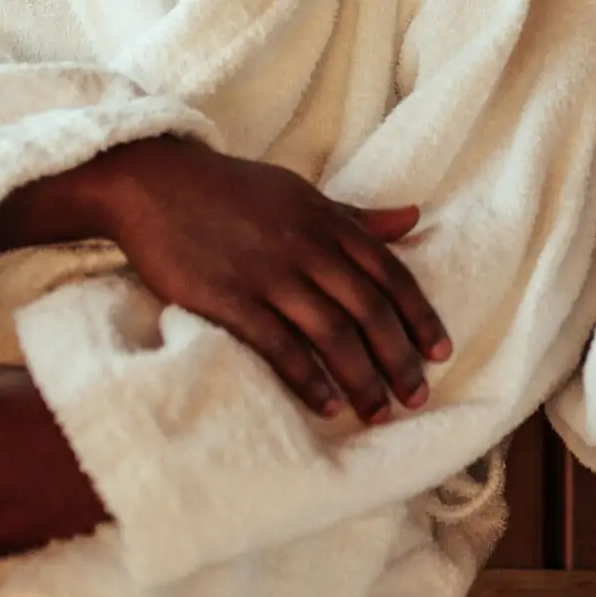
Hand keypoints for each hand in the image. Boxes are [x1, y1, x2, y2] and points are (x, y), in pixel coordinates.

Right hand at [0, 135, 451, 421]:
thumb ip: (356, 216)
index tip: (441, 354)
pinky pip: (278, 345)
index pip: (390, 273)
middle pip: (369, 310)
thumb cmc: (232, 191)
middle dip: (399, 358)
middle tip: (417, 398)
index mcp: (328, 222)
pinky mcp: (228, 297)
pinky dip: (307, 378)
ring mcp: (268, 273)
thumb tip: (413, 220)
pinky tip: (326, 405)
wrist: (154, 183)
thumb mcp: (301, 194)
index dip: (420, 316)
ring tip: (378, 413)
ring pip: (332, 333)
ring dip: (361, 378)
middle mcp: (307, 247)